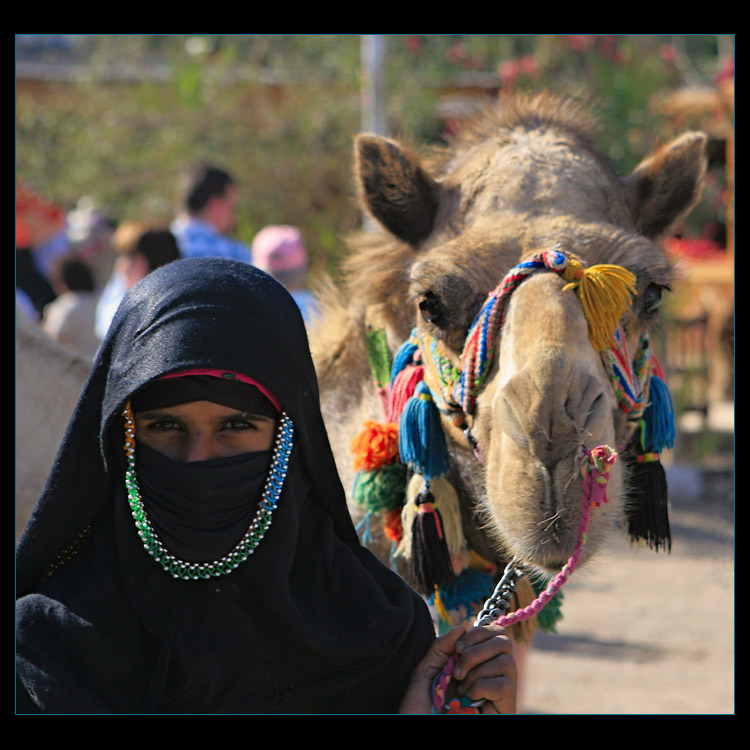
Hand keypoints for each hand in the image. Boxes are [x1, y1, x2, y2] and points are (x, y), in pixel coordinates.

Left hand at [399, 622, 516, 713]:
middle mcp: (495, 672)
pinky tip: (470, 701)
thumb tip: (463, 627)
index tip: (457, 649)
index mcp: (480, 659)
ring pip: (506, 661)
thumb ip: (443, 645)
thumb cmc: (424, 702)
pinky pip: (505, 685)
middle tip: (457, 671)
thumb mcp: (428, 667)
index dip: (477, 634)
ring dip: (476, 673)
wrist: (420, 724)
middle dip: (475, 651)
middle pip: (505, 641)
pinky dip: (481, 688)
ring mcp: (503, 690)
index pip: (495, 632)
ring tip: (461, 691)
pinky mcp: (508, 705)